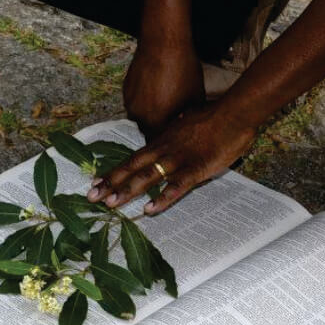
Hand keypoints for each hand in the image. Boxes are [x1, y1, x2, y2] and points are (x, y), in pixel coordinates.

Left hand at [87, 103, 257, 213]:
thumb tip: (164, 141)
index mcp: (161, 142)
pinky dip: (162, 199)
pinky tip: (150, 210)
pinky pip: (176, 187)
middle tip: (91, 196)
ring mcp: (178, 160)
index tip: (95, 181)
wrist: (233, 114)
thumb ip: (171, 137)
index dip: (113, 171)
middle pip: (132, 168)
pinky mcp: (195, 169)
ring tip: (110, 203)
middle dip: (110, 182)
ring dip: (127, 190)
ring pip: (147, 177)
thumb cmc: (212, 118)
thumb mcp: (183, 125)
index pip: (132, 159)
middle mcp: (164, 150)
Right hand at [123, 40, 203, 136]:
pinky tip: (156, 88)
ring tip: (164, 100)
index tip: (176, 138)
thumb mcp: (195, 98)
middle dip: (159, 128)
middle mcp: (138, 115)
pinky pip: (135, 101)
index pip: (158, 143)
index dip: (168, 142)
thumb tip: (188, 127)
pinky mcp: (125, 89)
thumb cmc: (183, 70)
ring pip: (140, 115)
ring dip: (150, 113)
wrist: (163, 43)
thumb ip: (189, 118)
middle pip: (147, 130)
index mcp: (155, 122)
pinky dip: (144, 100)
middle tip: (172, 118)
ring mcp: (129, 102)